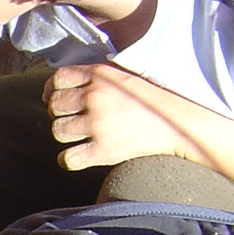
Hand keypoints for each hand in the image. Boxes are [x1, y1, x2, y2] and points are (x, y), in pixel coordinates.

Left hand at [44, 62, 203, 170]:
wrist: (179, 121)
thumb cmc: (153, 98)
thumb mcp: (125, 75)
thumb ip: (97, 76)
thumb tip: (66, 84)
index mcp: (100, 75)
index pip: (58, 78)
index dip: (54, 89)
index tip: (58, 97)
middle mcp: (95, 97)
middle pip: (54, 106)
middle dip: (61, 113)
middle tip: (75, 118)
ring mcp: (98, 124)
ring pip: (58, 131)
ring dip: (66, 134)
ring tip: (81, 135)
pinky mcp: (104, 149)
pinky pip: (68, 158)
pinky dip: (69, 159)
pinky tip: (80, 154)